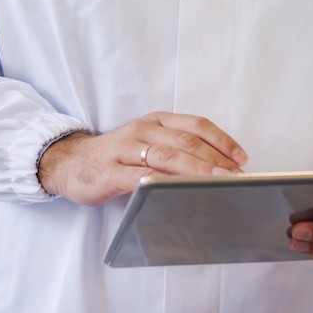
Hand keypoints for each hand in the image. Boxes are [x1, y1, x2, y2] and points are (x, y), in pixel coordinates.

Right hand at [38, 111, 246, 205]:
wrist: (70, 162)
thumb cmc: (116, 156)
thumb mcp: (147, 143)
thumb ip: (174, 149)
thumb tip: (216, 167)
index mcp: (156, 121)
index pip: (194, 125)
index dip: (220, 139)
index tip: (242, 157)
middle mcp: (142, 130)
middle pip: (184, 141)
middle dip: (213, 158)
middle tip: (235, 176)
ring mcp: (125, 150)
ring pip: (165, 156)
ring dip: (194, 169)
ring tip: (215, 182)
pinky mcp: (110, 172)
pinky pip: (138, 176)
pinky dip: (159, 182)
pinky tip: (174, 190)